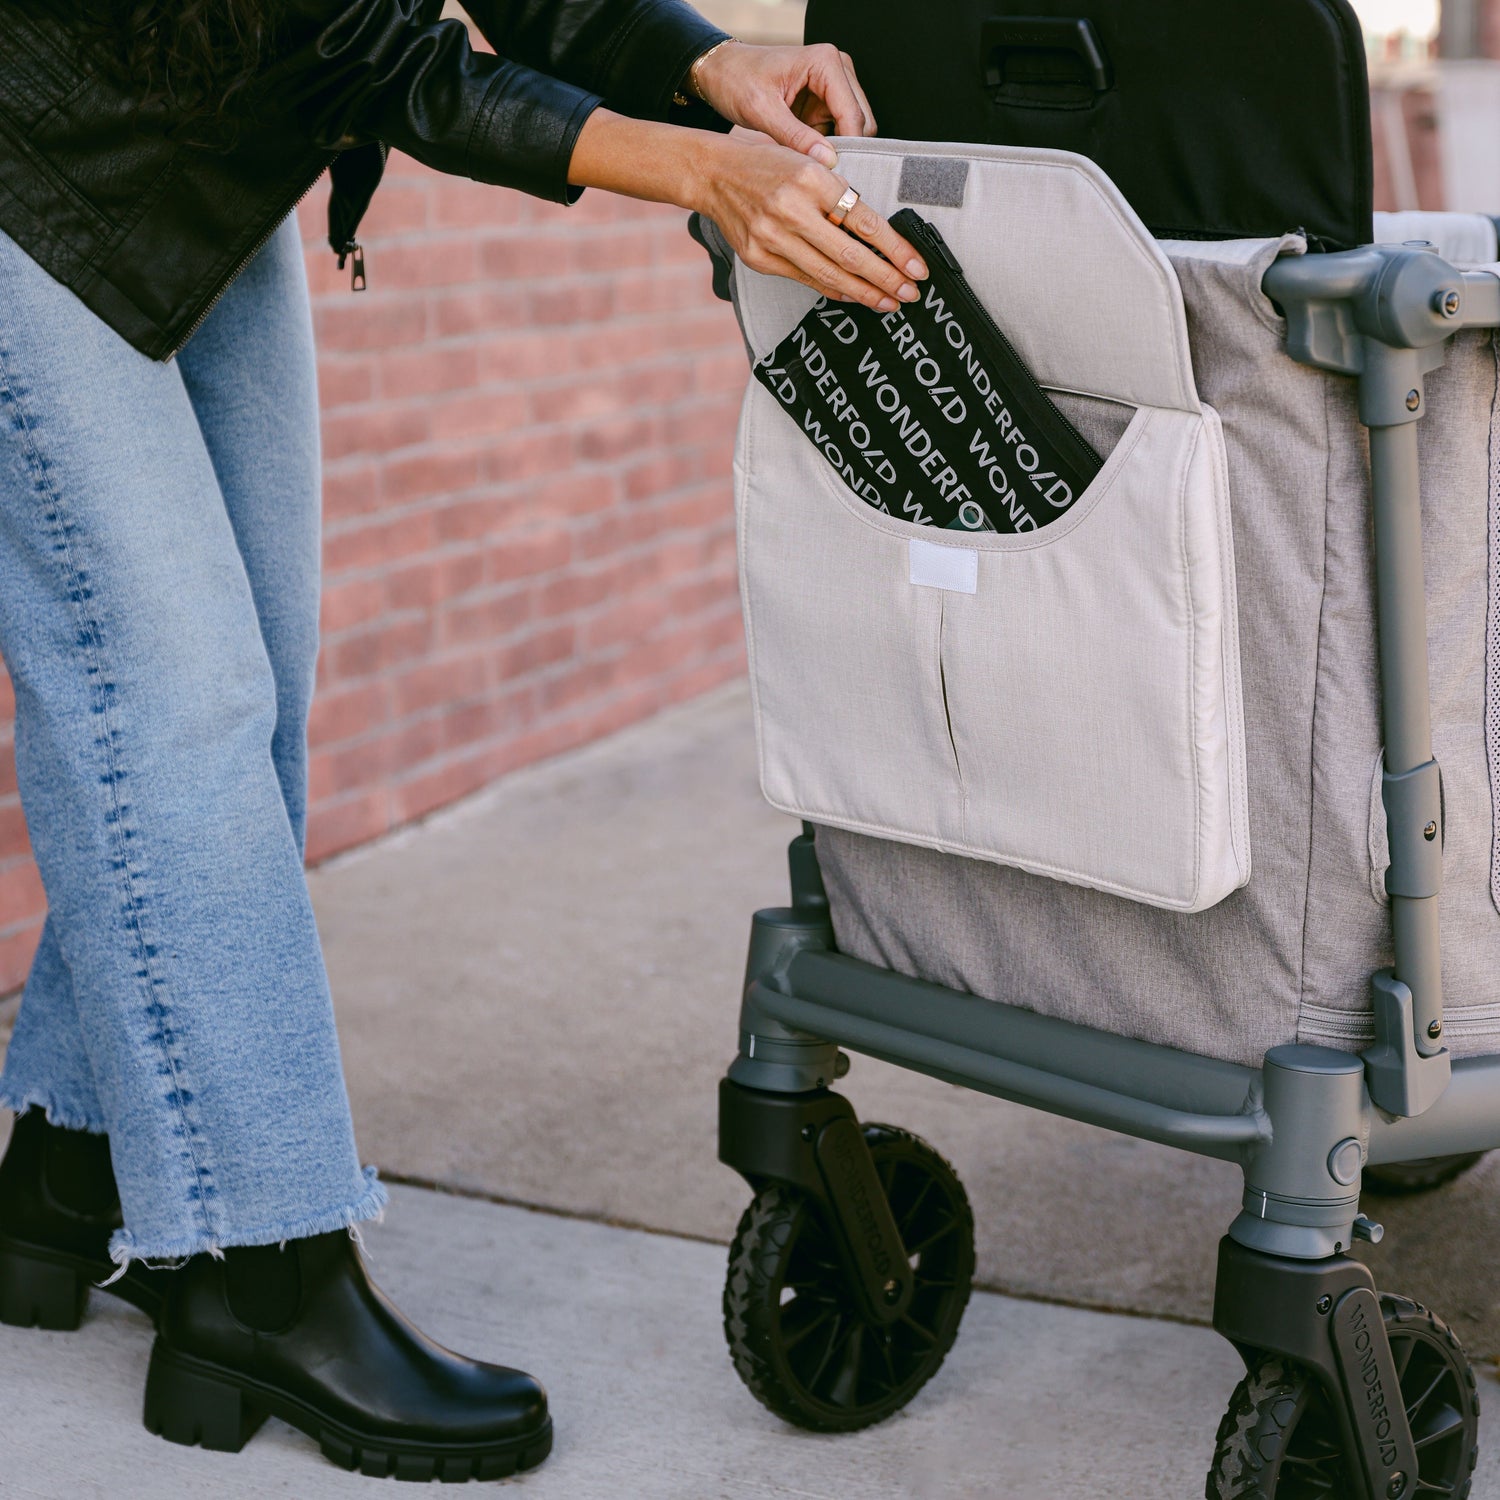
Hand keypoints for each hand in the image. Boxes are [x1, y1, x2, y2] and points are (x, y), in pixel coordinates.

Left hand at [690, 41, 875, 167]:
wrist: (721, 72)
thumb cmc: (736, 81)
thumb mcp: (762, 112)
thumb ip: (795, 137)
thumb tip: (828, 161)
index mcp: (825, 63)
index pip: (853, 115)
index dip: (847, 149)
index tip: (831, 177)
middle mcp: (837, 68)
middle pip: (861, 122)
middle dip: (844, 148)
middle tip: (819, 174)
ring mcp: (834, 84)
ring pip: (853, 129)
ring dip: (834, 149)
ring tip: (806, 161)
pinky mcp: (826, 100)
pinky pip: (838, 131)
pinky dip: (825, 146)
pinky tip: (805, 153)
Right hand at [692, 135, 925, 312]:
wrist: (715, 175)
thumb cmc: (768, 166)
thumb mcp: (809, 164)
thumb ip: (838, 196)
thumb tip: (877, 236)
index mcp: (811, 179)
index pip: (865, 221)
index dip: (895, 249)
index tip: (917, 267)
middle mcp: (791, 210)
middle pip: (850, 255)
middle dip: (886, 279)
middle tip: (910, 293)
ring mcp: (772, 237)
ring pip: (829, 275)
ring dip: (864, 293)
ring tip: (889, 302)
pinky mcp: (760, 258)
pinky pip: (806, 279)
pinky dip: (834, 290)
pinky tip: (855, 295)